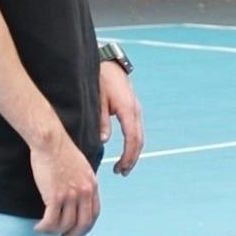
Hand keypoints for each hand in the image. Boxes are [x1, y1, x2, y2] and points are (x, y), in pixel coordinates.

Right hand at [29, 128, 99, 235]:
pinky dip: (44, 228)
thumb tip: (78, 196)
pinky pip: (51, 221)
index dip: (86, 226)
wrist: (51, 142)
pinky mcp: (55, 196)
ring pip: (65, 225)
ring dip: (55, 232)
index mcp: (92, 186)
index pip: (94, 214)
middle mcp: (84, 192)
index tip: (77, 230)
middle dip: (73, 234)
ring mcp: (71, 195)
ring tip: (45, 230)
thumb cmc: (62, 152)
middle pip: (83, 224)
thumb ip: (83, 183)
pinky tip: (38, 227)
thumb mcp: (82, 168)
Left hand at [98, 59, 144, 175]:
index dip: (128, 156)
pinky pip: (136, 129)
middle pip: (139, 140)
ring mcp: (136, 109)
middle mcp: (136, 111)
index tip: (120, 169)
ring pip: (139, 136)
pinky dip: (132, 143)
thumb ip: (100, 120)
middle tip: (121, 173)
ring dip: (133, 152)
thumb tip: (104, 140)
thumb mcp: (96, 99)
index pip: (132, 138)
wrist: (109, 62)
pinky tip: (125, 150)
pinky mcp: (133, 108)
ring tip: (123, 166)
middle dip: (131, 158)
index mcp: (128, 110)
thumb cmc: (100, 79)